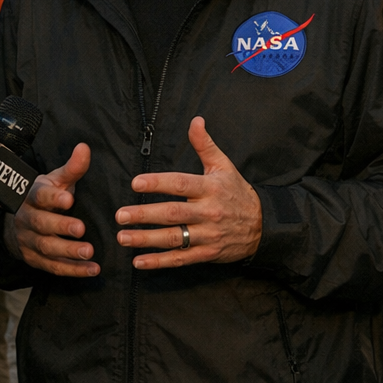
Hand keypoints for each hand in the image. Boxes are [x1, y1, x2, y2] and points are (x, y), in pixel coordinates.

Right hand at [5, 143, 98, 276]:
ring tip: (89, 252)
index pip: (40, 195)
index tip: (69, 199)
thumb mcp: (56, 180)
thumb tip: (84, 148)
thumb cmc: (45, 196)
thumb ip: (72, 168)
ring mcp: (28, 241)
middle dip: (61, 227)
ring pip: (46, 248)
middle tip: (81, 229)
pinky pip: (52, 267)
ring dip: (68, 252)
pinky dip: (72, 270)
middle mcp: (27, 218)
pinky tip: (91, 269)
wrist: (18, 221)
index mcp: (32, 195)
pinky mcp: (34, 259)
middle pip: (42, 224)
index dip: (53, 198)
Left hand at [115, 117, 261, 269]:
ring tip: (123, 237)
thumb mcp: (224, 165)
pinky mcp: (206, 254)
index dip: (157, 183)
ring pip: (174, 238)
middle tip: (120, 215)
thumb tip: (195, 120)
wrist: (262, 225)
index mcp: (210, 188)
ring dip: (146, 239)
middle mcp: (208, 212)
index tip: (136, 183)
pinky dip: (159, 262)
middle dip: (145, 215)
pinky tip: (139, 261)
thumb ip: (205, 144)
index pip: (180, 184)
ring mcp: (207, 235)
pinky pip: (180, 259)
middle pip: (173, 213)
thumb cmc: (237, 192)